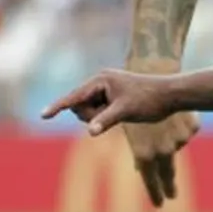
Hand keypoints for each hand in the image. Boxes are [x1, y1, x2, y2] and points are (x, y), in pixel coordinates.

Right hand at [42, 69, 181, 134]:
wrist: (170, 95)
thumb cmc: (149, 100)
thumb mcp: (126, 111)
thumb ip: (106, 120)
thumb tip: (90, 131)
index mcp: (101, 80)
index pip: (74, 96)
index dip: (57, 106)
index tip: (43, 116)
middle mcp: (100, 82)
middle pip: (81, 107)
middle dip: (93, 116)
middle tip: (114, 115)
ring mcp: (105, 90)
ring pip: (89, 112)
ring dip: (100, 118)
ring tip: (122, 113)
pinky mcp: (111, 98)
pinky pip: (99, 113)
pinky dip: (105, 118)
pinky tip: (122, 113)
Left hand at [120, 112, 200, 206]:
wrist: (154, 80)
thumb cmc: (133, 104)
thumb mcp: (129, 129)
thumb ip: (138, 152)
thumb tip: (139, 168)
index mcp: (145, 154)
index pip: (149, 181)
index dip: (154, 193)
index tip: (159, 205)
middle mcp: (163, 151)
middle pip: (168, 173)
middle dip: (168, 186)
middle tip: (171, 197)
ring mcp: (179, 140)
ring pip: (175, 145)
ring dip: (169, 141)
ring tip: (161, 127)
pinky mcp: (191, 129)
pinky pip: (185, 132)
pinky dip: (180, 127)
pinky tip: (173, 115)